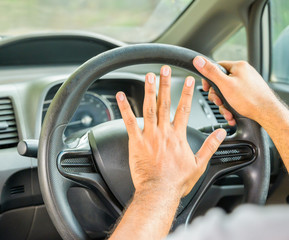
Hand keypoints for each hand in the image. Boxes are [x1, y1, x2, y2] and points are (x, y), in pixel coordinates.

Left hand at [116, 65, 226, 197]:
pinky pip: (129, 122)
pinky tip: (120, 97)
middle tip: (165, 69)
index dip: (187, 93)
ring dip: (149, 90)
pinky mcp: (136, 142)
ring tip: (149, 76)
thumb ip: (210, 146)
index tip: (189, 80)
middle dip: (166, 84)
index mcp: (178, 136)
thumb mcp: (199, 164)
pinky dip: (124, 108)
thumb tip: (220, 133)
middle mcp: (164, 132)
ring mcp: (149, 135)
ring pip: (149, 108)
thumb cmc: (177, 181)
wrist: (159, 191)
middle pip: (165, 103)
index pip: (185, 109)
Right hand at [193, 57, 277, 124]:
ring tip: (228, 111)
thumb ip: (210, 72)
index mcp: (239, 66)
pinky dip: (231, 107)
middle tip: (219, 102)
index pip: (217, 67)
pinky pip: (235, 98)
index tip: (206, 88)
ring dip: (224, 105)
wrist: (267, 113)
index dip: (209, 79)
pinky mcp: (249, 94)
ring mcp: (247, 84)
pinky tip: (232, 113)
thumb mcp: (225, 85)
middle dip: (217, 96)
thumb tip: (198, 60)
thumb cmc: (250, 99)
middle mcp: (244, 73)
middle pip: (221, 82)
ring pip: (227, 93)